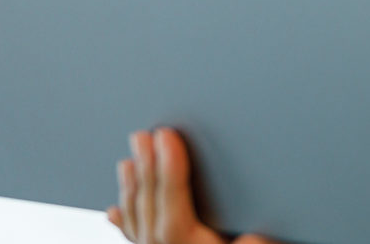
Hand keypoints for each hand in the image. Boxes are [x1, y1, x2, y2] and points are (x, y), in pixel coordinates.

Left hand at [107, 127, 276, 243]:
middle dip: (146, 168)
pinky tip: (114, 211)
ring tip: (127, 162)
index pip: (172, 203)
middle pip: (149, 207)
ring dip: (132, 189)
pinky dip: (124, 222)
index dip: (169, 167)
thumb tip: (254, 239)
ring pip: (136, 222)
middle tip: (143, 135)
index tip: (166, 137)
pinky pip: (134, 241)